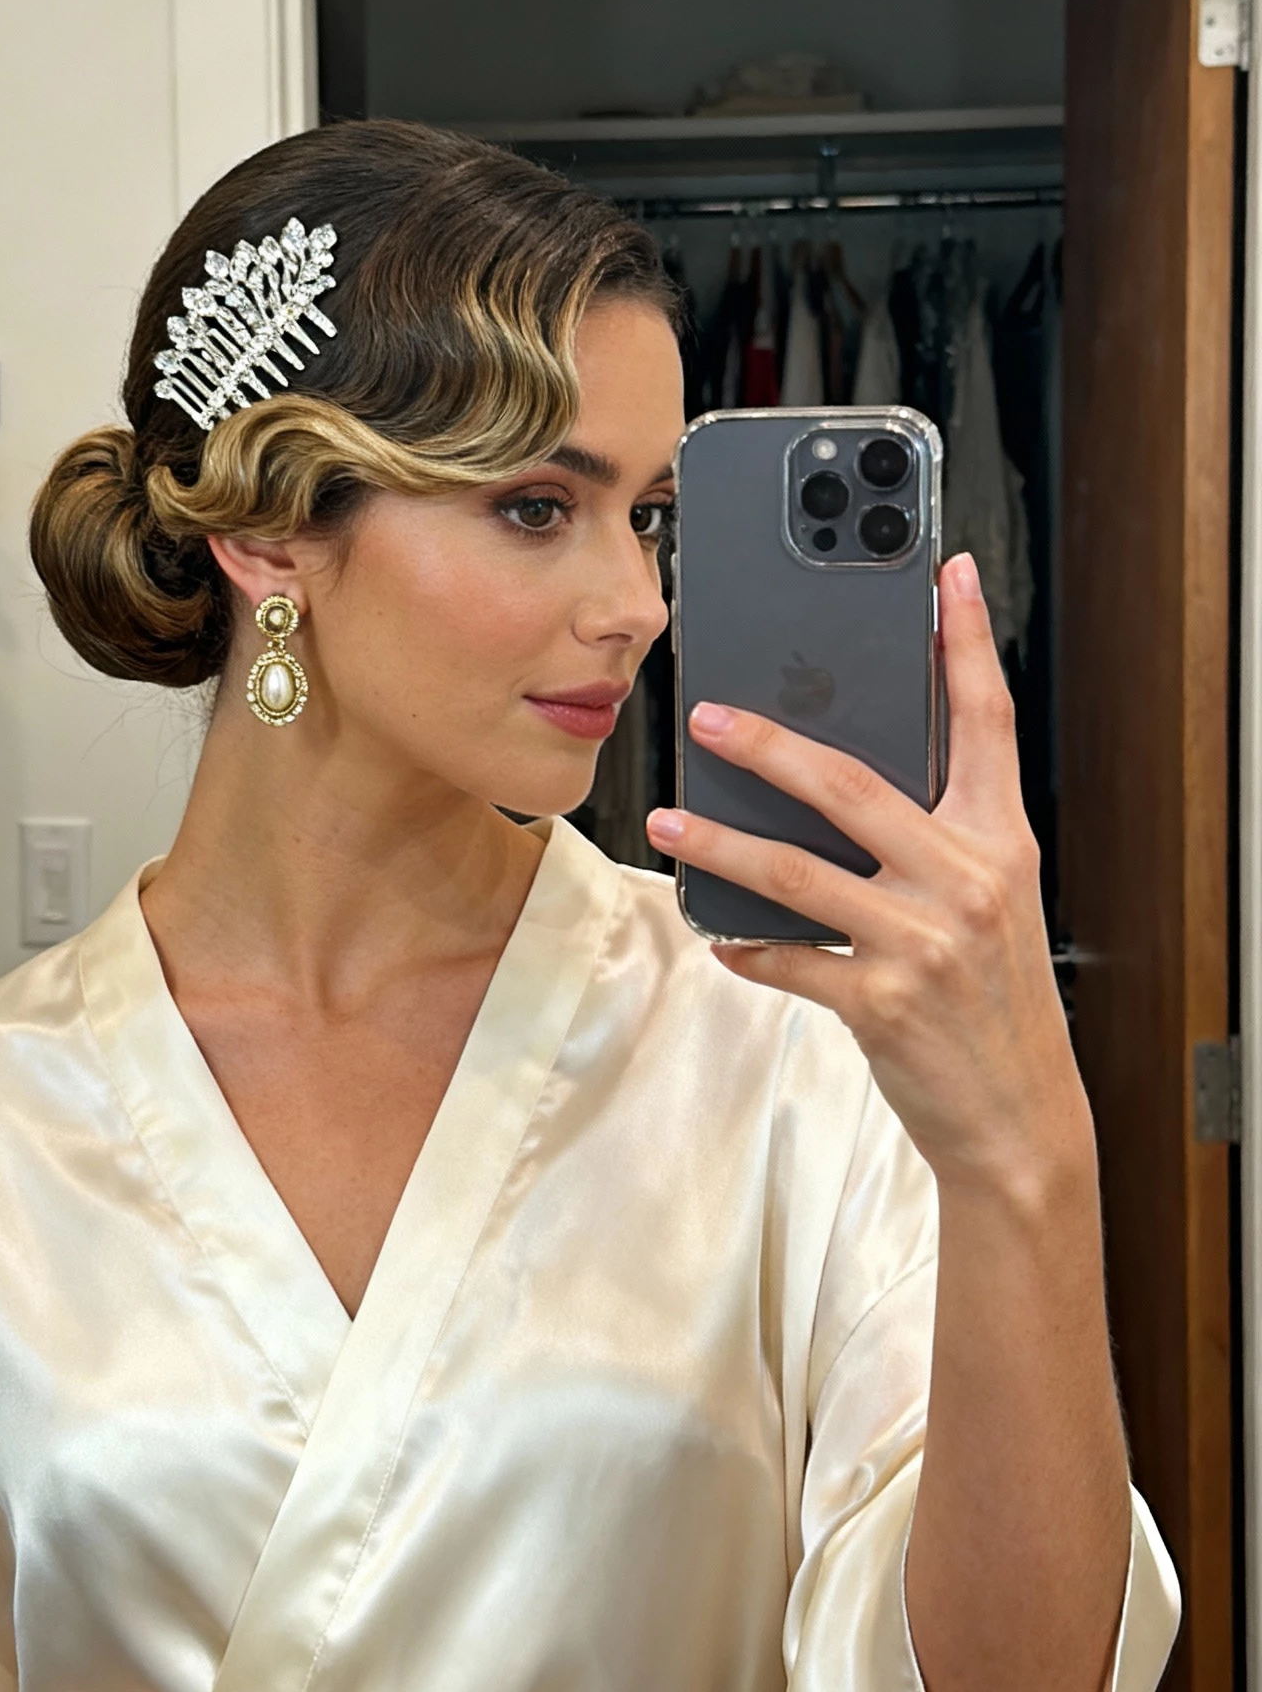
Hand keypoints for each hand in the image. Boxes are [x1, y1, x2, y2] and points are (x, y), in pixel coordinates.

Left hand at [647, 552, 1090, 1193]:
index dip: (968, 640)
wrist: (1021, 1119)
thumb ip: (938, 837)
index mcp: (1000, 841)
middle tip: (709, 713)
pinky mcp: (879, 1000)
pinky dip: (745, 944)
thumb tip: (845, 777)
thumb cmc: (995, 1001)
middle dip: (770, 743)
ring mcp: (920, 941)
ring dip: (719, 841)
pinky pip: (787, 959)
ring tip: (670, 817)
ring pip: (795, 870)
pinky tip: (714, 931)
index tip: (949, 572)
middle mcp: (965, 880)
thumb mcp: (992, 902)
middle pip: (850, 784)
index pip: (986, 720)